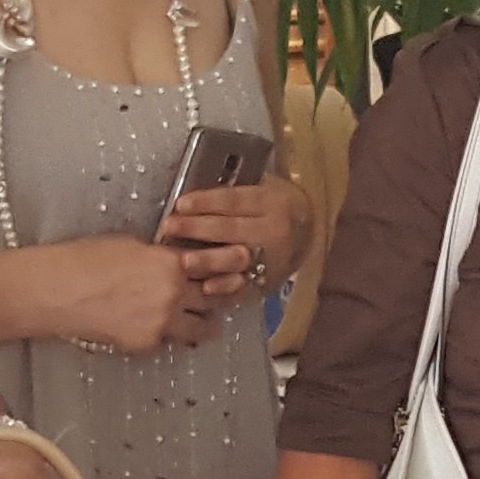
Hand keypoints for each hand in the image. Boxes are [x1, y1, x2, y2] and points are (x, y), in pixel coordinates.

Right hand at [9, 233, 221, 354]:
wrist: (57, 290)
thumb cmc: (85, 260)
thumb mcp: (133, 245)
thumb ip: (164, 256)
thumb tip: (179, 260)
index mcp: (172, 261)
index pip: (219, 265)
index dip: (231, 268)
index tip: (238, 271)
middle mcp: (174, 293)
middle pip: (217, 299)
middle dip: (219, 298)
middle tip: (219, 298)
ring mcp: (162, 321)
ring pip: (202, 328)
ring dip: (203, 323)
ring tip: (199, 321)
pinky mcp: (147, 343)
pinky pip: (171, 341)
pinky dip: (170, 335)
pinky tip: (160, 327)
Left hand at [166, 178, 314, 305]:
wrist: (309, 235)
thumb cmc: (275, 208)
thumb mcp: (264, 190)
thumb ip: (234, 192)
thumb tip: (195, 194)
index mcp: (272, 202)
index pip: (234, 200)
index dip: (206, 202)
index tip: (181, 204)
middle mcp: (275, 231)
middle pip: (231, 228)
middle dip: (197, 228)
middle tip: (170, 227)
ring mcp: (273, 259)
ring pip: (237, 259)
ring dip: (208, 261)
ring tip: (183, 260)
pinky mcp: (268, 282)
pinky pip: (245, 288)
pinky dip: (225, 288)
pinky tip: (207, 287)